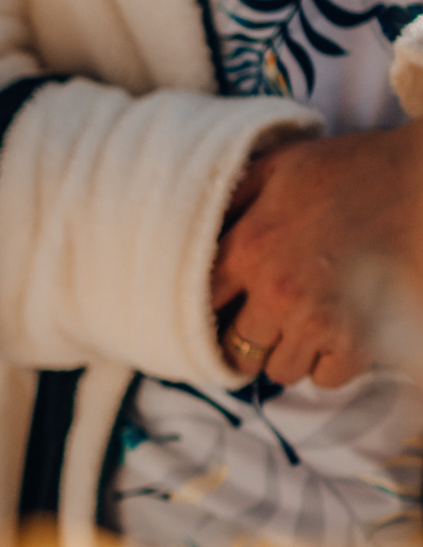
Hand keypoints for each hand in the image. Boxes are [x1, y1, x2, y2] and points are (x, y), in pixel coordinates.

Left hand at [213, 124, 422, 387]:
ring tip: (307, 326)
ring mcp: (317, 320)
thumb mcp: (278, 167)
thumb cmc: (353, 169)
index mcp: (247, 250)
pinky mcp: (360, 340)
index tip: (220, 314)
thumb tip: (186, 226)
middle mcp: (275, 292)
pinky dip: (329, 365)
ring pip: (279, 370)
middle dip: (249, 338)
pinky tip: (338, 336)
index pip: (197, 308)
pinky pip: (326, 379)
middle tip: (269, 322)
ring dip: (289, 354)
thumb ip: (230, 198)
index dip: (205, 315)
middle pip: (236, 348)